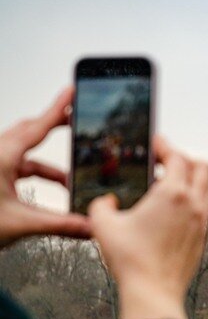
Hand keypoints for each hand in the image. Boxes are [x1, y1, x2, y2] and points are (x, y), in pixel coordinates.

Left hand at [0, 88, 90, 248]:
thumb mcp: (21, 223)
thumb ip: (60, 224)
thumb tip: (88, 226)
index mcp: (2, 156)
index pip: (38, 125)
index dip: (59, 108)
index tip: (72, 92)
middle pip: (30, 132)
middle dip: (55, 127)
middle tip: (75, 121)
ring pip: (25, 153)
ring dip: (49, 165)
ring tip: (69, 178)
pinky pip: (18, 167)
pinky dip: (36, 174)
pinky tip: (47, 189)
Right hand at [89, 136, 207, 318]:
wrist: (153, 292)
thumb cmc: (130, 260)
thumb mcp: (103, 225)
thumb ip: (101, 205)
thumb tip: (107, 201)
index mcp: (173, 194)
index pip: (176, 157)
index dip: (165, 145)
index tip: (154, 142)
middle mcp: (194, 204)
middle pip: (202, 167)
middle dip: (185, 159)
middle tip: (165, 161)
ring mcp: (202, 221)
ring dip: (193, 180)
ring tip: (171, 184)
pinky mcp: (203, 237)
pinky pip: (205, 209)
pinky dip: (194, 200)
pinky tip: (175, 210)